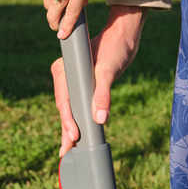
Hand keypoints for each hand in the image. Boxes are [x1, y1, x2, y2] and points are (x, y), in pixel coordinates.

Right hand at [50, 4, 143, 155]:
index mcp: (65, 69)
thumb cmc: (115, 47)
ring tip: (69, 149)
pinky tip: (80, 133)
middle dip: (66, 130)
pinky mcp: (83, 84)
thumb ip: (103, 94)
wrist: (123, 35)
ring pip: (70, 108)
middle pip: (65, 107)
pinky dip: (78, 119)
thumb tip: (100, 119)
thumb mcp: (109, 70)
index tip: (74, 135)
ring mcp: (74, 80)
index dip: (68, 120)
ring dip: (70, 127)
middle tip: (66, 152)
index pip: (64, 100)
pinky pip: (78, 104)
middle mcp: (65, 75)